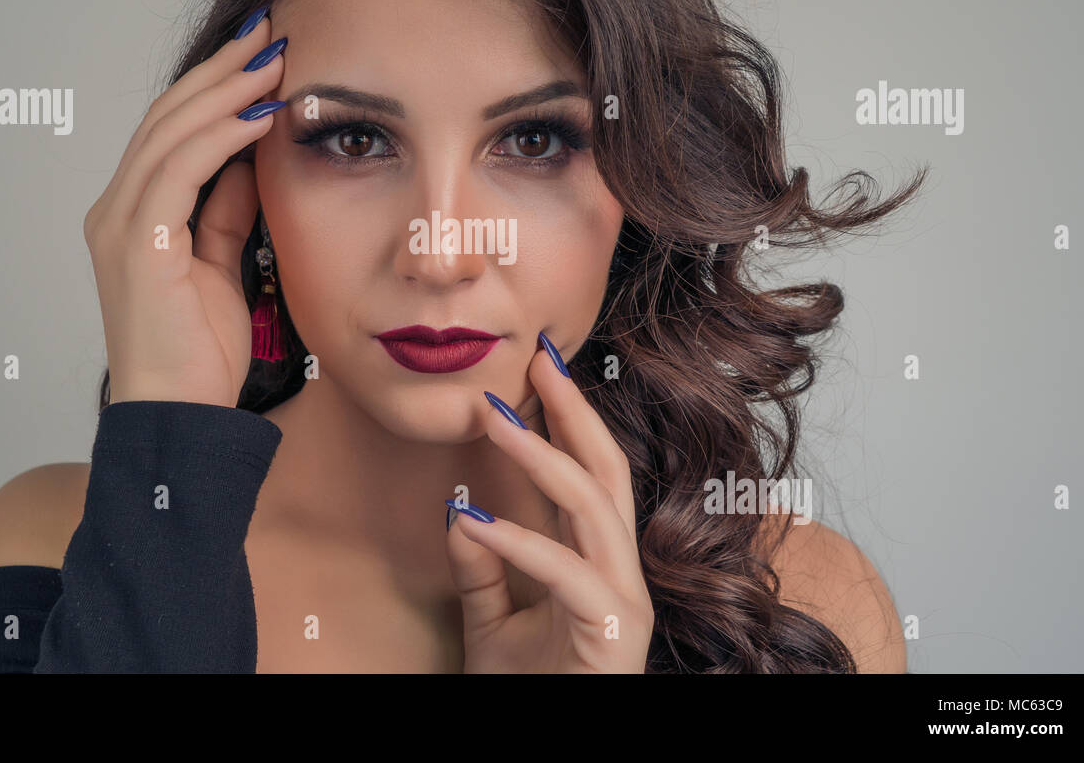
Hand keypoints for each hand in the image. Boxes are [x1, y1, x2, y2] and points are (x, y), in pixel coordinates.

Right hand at [82, 11, 285, 407]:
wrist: (180, 416)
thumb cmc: (199, 352)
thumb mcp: (222, 264)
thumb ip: (228, 210)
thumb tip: (254, 159)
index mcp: (133, 213)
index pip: (172, 130)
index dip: (216, 88)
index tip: (264, 56)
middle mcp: (115, 209)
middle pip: (166, 117)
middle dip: (221, 72)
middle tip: (271, 35)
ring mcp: (119, 223)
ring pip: (169, 132)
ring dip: (226, 90)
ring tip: (274, 60)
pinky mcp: (137, 243)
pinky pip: (179, 170)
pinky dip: (221, 136)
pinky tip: (260, 115)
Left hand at [444, 339, 654, 671]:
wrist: (544, 740)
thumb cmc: (528, 689)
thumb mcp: (491, 621)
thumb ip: (481, 566)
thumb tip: (459, 507)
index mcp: (596, 560)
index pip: (589, 473)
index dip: (569, 418)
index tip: (537, 370)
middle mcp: (619, 571)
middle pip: (607, 472)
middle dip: (574, 411)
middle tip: (538, 359)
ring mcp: (624, 599)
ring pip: (595, 507)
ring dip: (543, 457)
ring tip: (496, 417)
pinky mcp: (614, 631)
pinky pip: (566, 572)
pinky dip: (517, 541)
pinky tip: (473, 518)